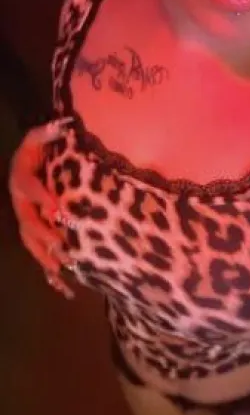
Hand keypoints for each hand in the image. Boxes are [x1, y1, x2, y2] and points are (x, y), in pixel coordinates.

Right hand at [9, 120, 75, 298]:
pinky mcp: (36, 234)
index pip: (29, 190)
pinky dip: (51, 273)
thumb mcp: (38, 137)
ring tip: (62, 269)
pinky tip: (63, 289)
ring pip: (33, 244)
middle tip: (61, 245)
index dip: (42, 199)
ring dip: (46, 257)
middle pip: (28, 224)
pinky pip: (41, 255)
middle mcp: (21, 205)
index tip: (58, 209)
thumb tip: (62, 124)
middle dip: (44, 235)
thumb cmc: (35, 151)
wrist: (28, 163)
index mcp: (21, 182)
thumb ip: (47, 132)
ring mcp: (26, 222)